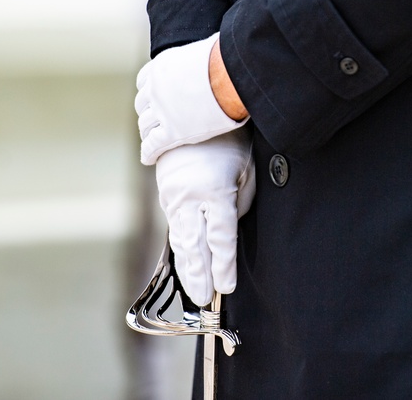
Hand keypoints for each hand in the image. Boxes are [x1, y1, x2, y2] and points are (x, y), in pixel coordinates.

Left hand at [135, 32, 246, 164]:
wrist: (229, 77)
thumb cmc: (227, 60)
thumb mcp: (205, 50)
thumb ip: (202, 57)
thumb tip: (218, 51)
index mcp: (161, 67)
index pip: (144, 82)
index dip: (148, 93)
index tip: (152, 99)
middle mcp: (156, 89)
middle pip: (143, 106)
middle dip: (147, 114)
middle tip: (154, 122)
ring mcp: (162, 111)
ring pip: (145, 126)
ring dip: (147, 134)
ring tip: (151, 141)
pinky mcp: (172, 132)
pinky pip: (153, 145)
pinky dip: (148, 153)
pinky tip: (149, 159)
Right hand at [156, 127, 255, 306]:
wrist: (190, 111)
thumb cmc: (227, 140)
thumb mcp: (246, 168)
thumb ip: (243, 201)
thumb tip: (233, 227)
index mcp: (212, 192)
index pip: (220, 238)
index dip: (223, 265)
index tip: (226, 287)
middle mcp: (188, 199)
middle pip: (194, 246)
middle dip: (199, 276)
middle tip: (203, 301)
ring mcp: (172, 197)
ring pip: (180, 239)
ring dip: (187, 267)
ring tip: (193, 291)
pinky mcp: (165, 194)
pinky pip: (174, 226)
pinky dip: (180, 247)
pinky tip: (185, 263)